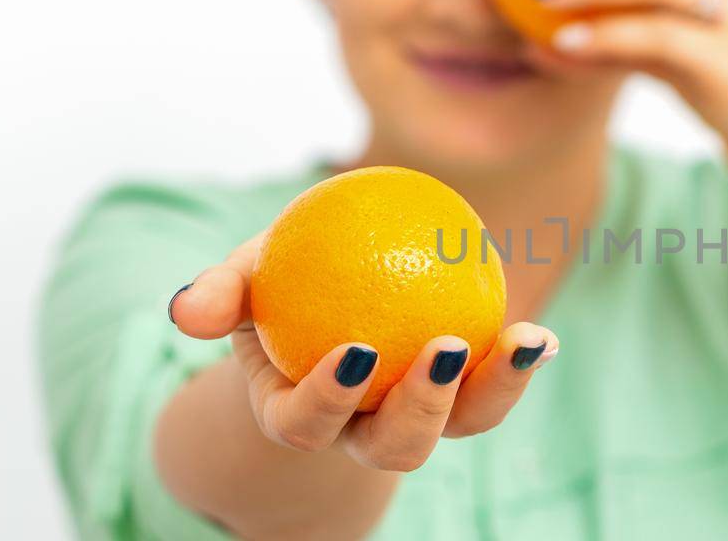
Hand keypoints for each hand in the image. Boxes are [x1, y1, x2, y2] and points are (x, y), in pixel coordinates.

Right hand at [169, 233, 558, 470]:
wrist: (328, 298)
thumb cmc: (278, 287)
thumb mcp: (245, 280)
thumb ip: (220, 294)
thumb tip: (185, 309)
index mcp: (301, 413)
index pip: (309, 424)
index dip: (329, 399)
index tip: (357, 352)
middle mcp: (364, 429)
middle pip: (397, 447)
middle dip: (423, 410)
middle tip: (446, 350)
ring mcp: (420, 416)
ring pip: (461, 426)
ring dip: (495, 390)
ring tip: (522, 342)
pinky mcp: (464, 393)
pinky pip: (494, 385)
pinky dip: (520, 362)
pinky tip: (542, 337)